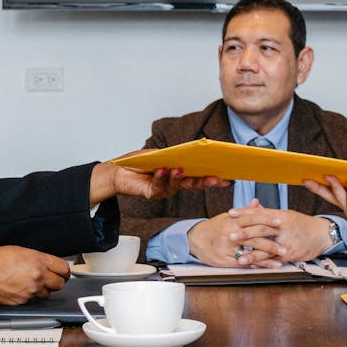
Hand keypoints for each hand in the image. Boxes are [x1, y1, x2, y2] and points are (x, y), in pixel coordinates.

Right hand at [0, 246, 71, 304]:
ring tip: (32, 284)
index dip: (64, 271)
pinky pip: (33, 300)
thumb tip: (46, 264)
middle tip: (51, 279)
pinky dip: (30, 296)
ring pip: (48, 294)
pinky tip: (22, 289)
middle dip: (56, 281)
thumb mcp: (21, 251)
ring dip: (43, 290)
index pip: (63, 268)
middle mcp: (38, 276)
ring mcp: (31, 290)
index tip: (63, 273)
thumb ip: (37, 258)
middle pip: (60, 283)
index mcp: (38, 261)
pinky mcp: (23, 301)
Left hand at [89, 161, 228, 203]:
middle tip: (215, 178)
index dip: (213, 178)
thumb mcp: (163, 154)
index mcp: (181, 173)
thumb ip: (176, 156)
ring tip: (180, 169)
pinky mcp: (153, 193)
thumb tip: (192, 153)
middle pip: (193, 183)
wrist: (120, 170)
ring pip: (177, 185)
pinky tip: (163, 170)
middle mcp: (175, 183)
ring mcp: (165, 190)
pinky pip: (160, 186)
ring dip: (180, 178)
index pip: (200, 176)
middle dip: (204, 181)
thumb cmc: (142, 160)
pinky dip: (161, 177)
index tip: (226, 178)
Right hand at [187, 202, 284, 267]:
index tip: (280, 222)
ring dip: (266, 259)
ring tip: (279, 262)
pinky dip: (255, 265)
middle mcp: (230, 234)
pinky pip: (242, 263)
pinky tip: (265, 267)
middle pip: (254, 238)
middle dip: (271, 244)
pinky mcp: (224, 260)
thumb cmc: (214, 227)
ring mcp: (227, 248)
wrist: (195, 239)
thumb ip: (245, 211)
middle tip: (285, 247)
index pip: (252, 218)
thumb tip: (257, 202)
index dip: (267, 220)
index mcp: (233, 221)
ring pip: (249, 253)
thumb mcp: (228, 217)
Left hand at [228, 204, 333, 262]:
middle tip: (230, 235)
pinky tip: (253, 266)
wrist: (322, 234)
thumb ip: (269, 213)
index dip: (244, 213)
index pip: (259, 213)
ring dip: (252, 254)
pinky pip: (274, 259)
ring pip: (267, 247)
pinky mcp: (291, 253)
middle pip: (261, 228)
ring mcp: (287, 241)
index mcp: (280, 215)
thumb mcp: (286, 215)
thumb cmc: (302, 224)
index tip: (230, 213)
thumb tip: (254, 207)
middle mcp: (283, 226)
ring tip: (238, 257)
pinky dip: (263, 263)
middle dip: (244, 232)